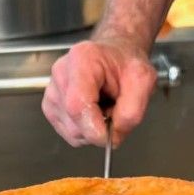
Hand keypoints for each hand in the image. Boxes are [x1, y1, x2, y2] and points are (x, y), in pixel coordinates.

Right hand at [42, 38, 156, 147]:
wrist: (114, 57)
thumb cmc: (125, 64)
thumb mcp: (143, 81)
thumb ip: (132, 111)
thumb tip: (113, 136)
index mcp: (82, 60)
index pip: (77, 106)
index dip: (95, 129)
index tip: (111, 133)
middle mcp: (61, 74)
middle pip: (75, 124)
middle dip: (99, 128)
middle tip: (113, 109)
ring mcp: (52, 92)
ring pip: (72, 133)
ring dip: (93, 129)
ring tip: (103, 107)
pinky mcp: (50, 107)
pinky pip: (69, 134)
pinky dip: (85, 130)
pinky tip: (92, 112)